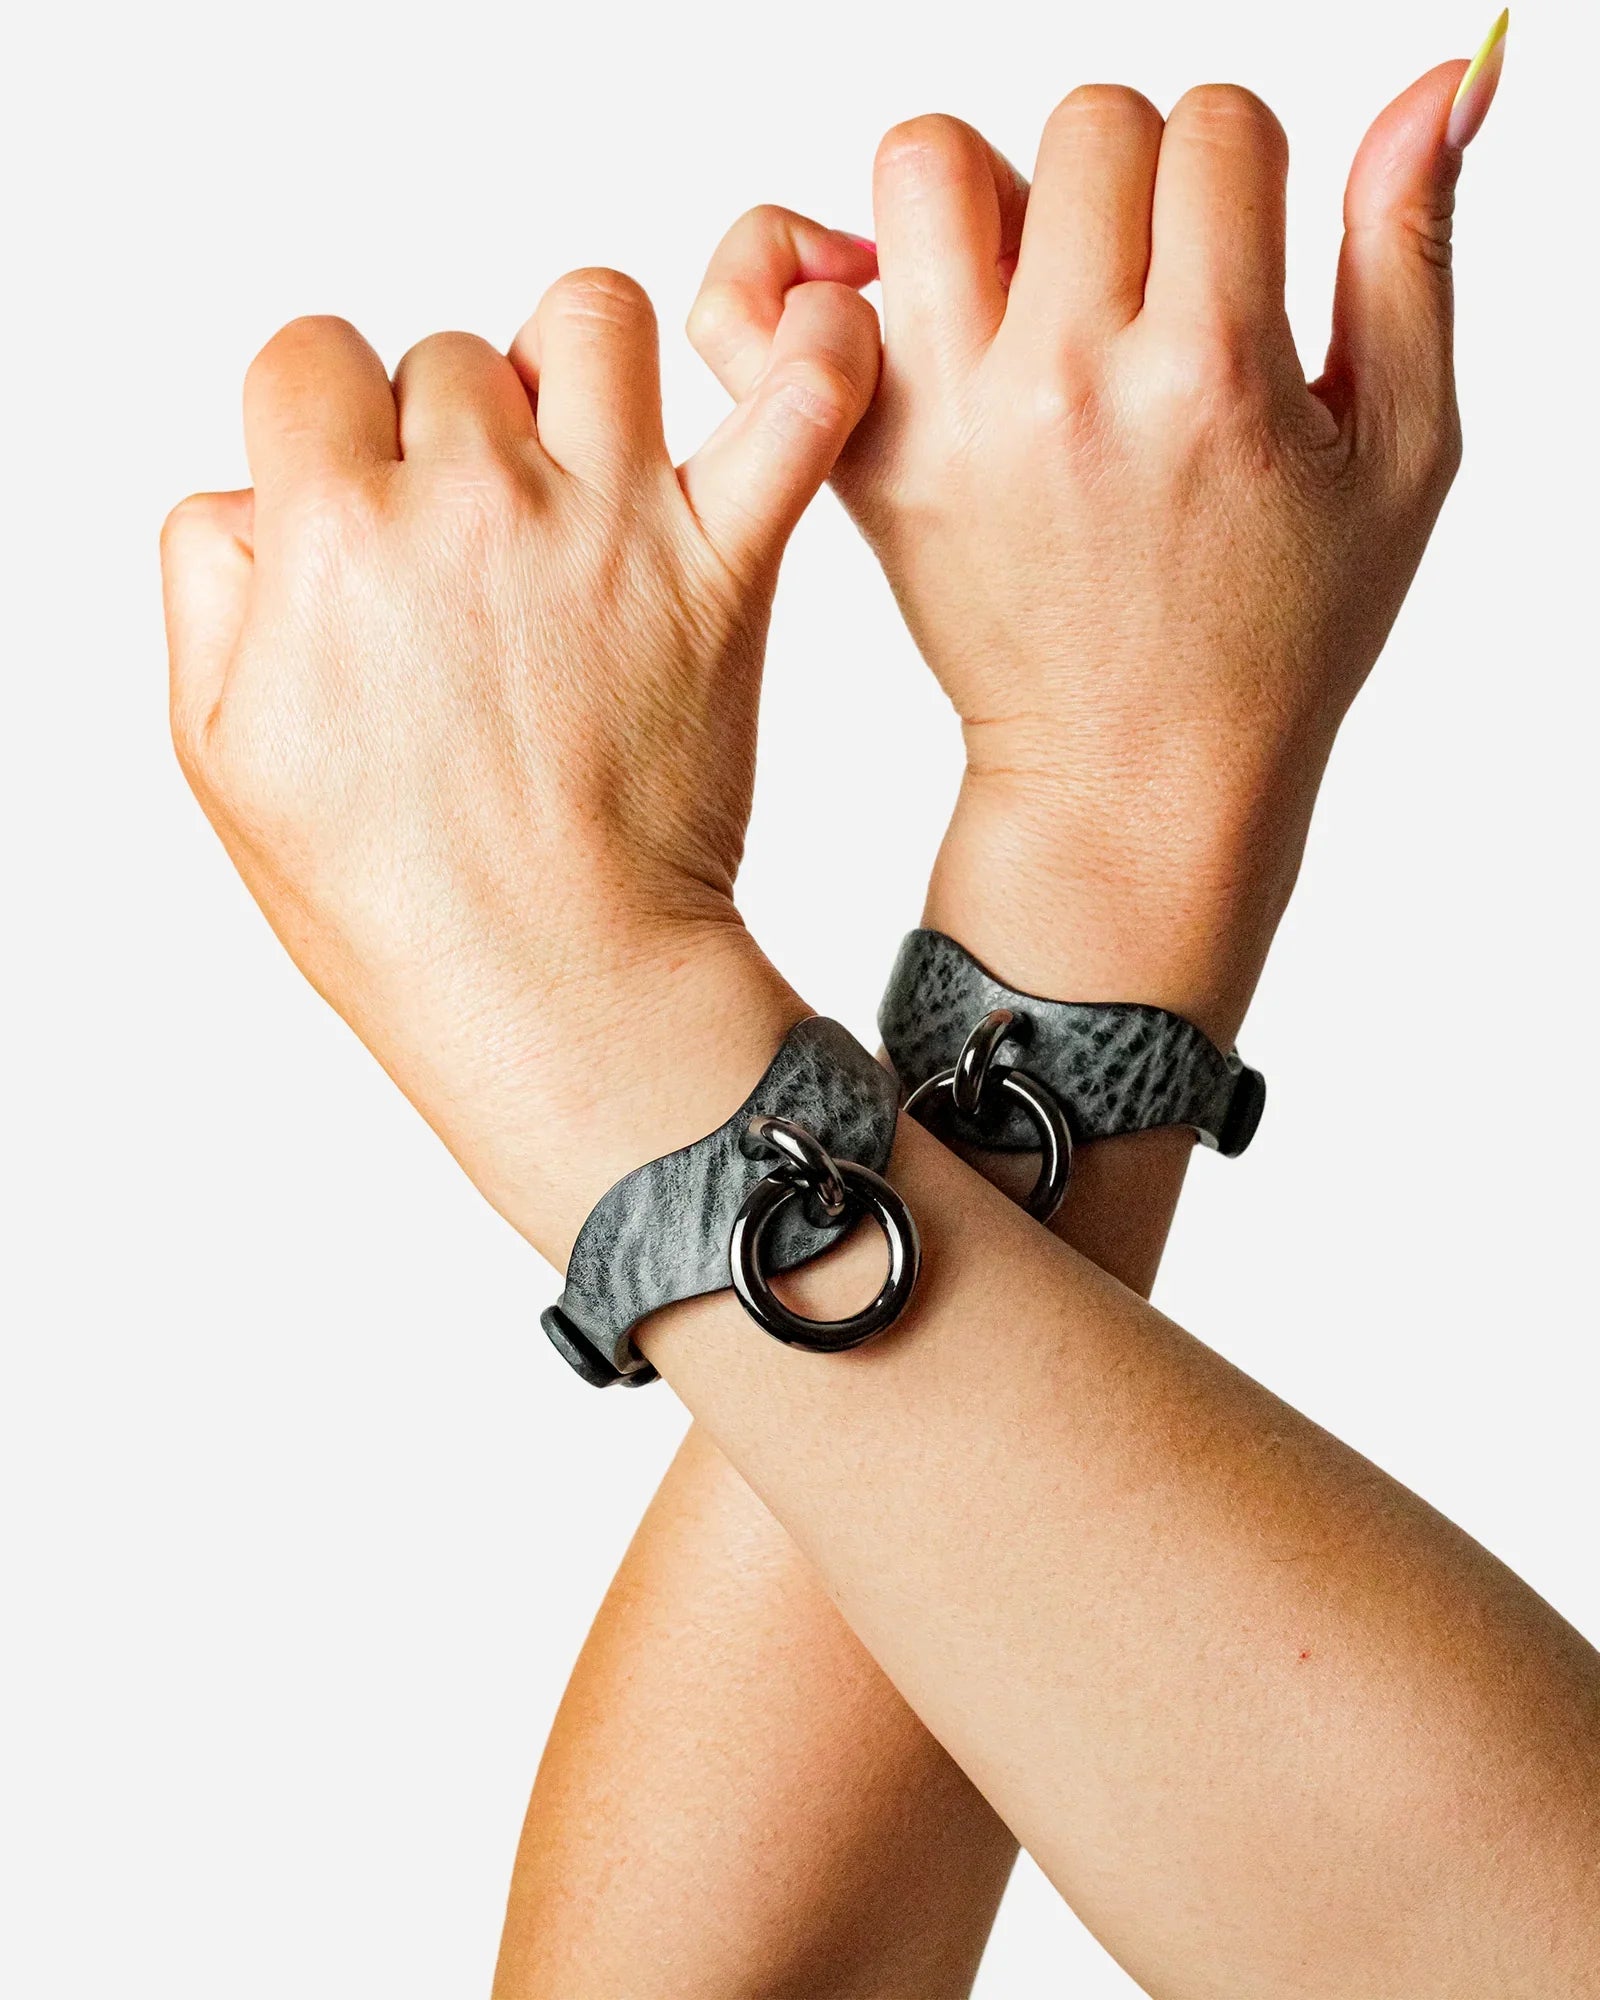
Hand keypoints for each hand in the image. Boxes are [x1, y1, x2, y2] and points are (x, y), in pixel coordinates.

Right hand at [162, 271, 878, 1258]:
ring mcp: (614, 525)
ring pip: (590, 317)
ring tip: (574, 459)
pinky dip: (818, 352)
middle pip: (446, 356)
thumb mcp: (220, 747)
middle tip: (462, 551)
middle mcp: (475, 501)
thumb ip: (210, 579)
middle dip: (440, 432)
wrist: (554, 987)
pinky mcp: (724, 570)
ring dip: (572, 365)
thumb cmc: (391, 898)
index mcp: (333, 533)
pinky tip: (813, 321)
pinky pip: (802, 405)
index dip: (318, 421)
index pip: (307, 357)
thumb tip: (253, 492)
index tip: (345, 489)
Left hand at [688, 47, 1502, 1039]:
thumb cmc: (1276, 632)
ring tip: (1035, 288)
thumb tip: (1441, 77)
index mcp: (1208, 375)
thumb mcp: (1394, 456)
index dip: (1240, 171)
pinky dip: (804, 269)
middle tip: (1149, 288)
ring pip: (929, 165)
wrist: (1133, 776)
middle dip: (1133, 180)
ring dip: (991, 197)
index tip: (1237, 258)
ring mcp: (946, 422)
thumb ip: (1407, 253)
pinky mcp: (866, 462)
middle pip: (1082, 125)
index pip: (1213, 124)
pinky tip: (893, 302)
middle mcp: (1063, 386)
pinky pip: (765, 302)